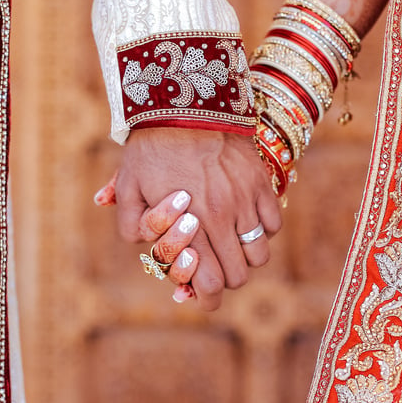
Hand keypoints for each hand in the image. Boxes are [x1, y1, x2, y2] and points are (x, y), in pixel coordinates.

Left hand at [109, 128, 282, 309]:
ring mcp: (245, 200)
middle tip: (212, 269)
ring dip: (245, 258)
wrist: (184, 103)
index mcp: (188, 224)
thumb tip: (149, 250)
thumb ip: (132, 226)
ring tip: (229, 244)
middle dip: (223, 280)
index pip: (208, 284)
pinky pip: (273, 225)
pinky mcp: (261, 183)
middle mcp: (221, 217)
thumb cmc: (150, 148)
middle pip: (237, 276)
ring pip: (259, 255)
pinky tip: (243, 220)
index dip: (205, 299)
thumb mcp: (128, 188)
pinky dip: (262, 231)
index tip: (201, 298)